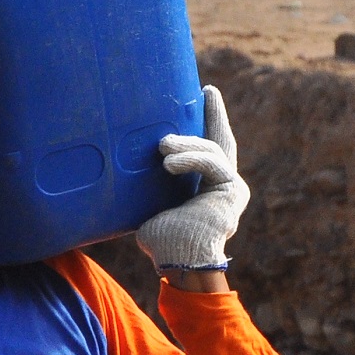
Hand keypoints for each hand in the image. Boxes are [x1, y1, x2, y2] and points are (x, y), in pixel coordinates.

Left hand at [137, 86, 248, 277]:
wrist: (179, 262)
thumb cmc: (161, 241)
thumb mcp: (152, 204)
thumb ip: (151, 184)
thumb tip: (121, 166)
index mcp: (207, 188)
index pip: (208, 149)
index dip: (208, 122)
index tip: (204, 94)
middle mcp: (224, 186)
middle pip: (221, 141)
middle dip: (215, 114)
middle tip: (207, 92)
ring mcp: (231, 189)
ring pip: (212, 151)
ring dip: (186, 145)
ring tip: (162, 146)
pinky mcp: (232, 192)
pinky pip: (213, 164)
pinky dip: (191, 160)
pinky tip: (169, 162)